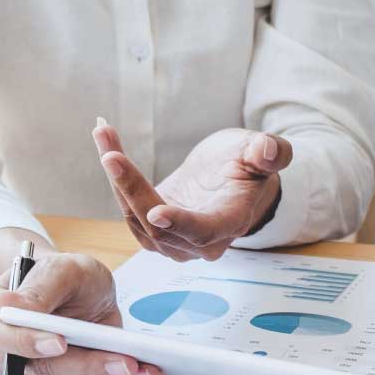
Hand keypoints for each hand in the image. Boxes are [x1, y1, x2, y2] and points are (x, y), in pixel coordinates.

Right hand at [0, 252, 161, 374]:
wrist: (78, 290)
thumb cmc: (63, 276)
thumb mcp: (59, 268)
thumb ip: (39, 287)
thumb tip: (5, 304)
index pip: (1, 338)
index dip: (28, 343)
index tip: (59, 342)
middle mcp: (6, 353)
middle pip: (40, 369)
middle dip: (86, 366)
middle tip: (123, 362)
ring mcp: (32, 374)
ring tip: (143, 369)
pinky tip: (143, 374)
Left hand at [93, 121, 291, 261]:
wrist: (229, 180)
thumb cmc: (248, 165)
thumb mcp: (260, 153)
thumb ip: (270, 153)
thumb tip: (269, 150)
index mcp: (229, 223)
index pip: (203, 231)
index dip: (181, 224)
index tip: (156, 212)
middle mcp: (199, 242)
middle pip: (159, 227)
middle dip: (132, 188)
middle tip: (111, 154)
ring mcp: (172, 241)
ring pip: (136, 218)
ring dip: (116, 178)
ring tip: (103, 132)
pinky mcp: (151, 230)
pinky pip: (127, 207)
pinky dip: (114, 177)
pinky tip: (106, 141)